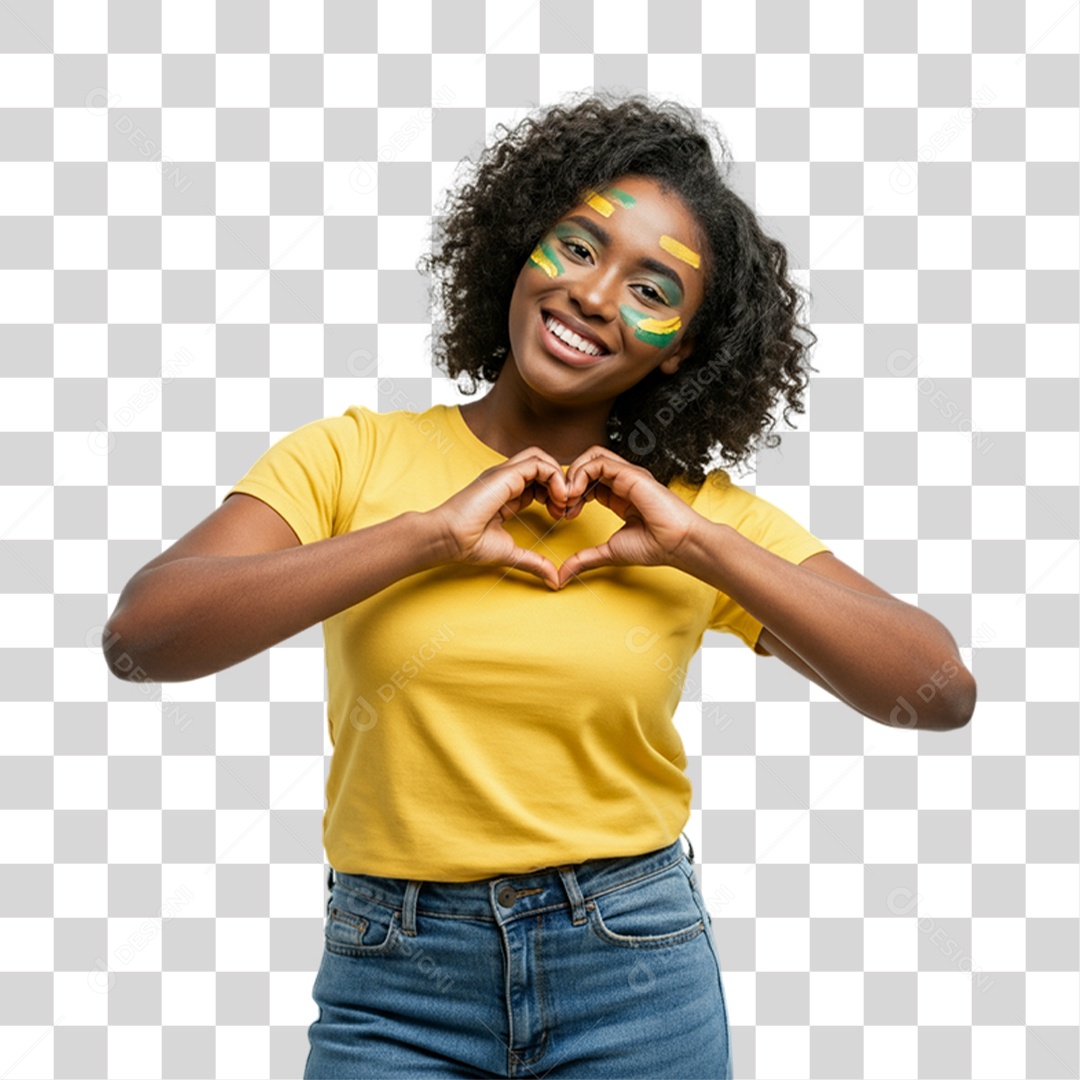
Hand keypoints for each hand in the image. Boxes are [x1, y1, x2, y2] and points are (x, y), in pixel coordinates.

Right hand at [427, 447, 569, 590]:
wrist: (447, 539)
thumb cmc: (468, 544)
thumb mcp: (510, 553)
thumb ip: (533, 562)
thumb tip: (554, 579)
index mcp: (506, 493)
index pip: (537, 481)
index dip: (554, 494)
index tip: (559, 515)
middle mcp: (505, 479)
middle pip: (541, 463)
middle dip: (559, 482)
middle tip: (565, 506)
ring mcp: (503, 474)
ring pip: (540, 458)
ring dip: (558, 477)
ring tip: (563, 500)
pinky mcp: (504, 474)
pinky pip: (537, 463)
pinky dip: (554, 476)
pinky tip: (557, 497)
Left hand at [556, 446, 704, 588]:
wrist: (678, 544)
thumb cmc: (654, 547)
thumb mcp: (609, 552)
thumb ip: (584, 559)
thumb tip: (563, 575)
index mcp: (620, 495)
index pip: (588, 481)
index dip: (572, 493)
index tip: (566, 514)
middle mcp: (624, 482)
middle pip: (588, 464)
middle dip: (569, 481)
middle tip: (562, 504)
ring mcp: (628, 475)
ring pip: (592, 457)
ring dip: (573, 474)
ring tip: (568, 497)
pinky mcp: (631, 474)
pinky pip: (599, 462)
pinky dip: (581, 474)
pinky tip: (577, 494)